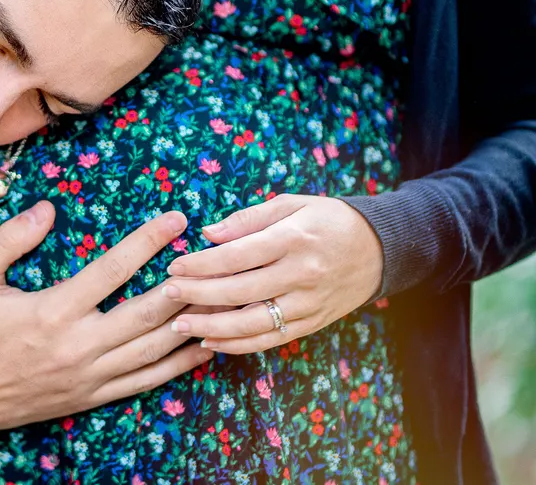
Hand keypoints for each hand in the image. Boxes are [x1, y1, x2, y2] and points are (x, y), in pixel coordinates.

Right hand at [0, 202, 213, 455]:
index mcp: (52, 311)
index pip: (112, 270)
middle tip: (212, 257)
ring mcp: (88, 375)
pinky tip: (203, 347)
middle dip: (184, 282)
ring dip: (189, 324)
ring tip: (220, 297)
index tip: (176, 220)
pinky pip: (145, 381)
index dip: (147, 242)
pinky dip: (178, 365)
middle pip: (146, 312)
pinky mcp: (91, 396)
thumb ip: (10, 239)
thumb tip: (47, 208)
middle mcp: (77, 346)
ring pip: (153, 349)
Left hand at [162, 194, 383, 353]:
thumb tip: (209, 233)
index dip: (203, 263)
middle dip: (199, 295)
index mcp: (294, 239)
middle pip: (241, 290)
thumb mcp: (292, 204)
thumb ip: (248, 218)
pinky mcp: (314, 323)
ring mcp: (309, 303)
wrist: (382, 248)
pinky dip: (240, 344)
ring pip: (255, 323)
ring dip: (214, 328)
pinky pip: (272, 339)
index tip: (174, 266)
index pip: (239, 255)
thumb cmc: (328, 219)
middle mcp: (302, 274)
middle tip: (166, 295)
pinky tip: (212, 342)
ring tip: (180, 327)